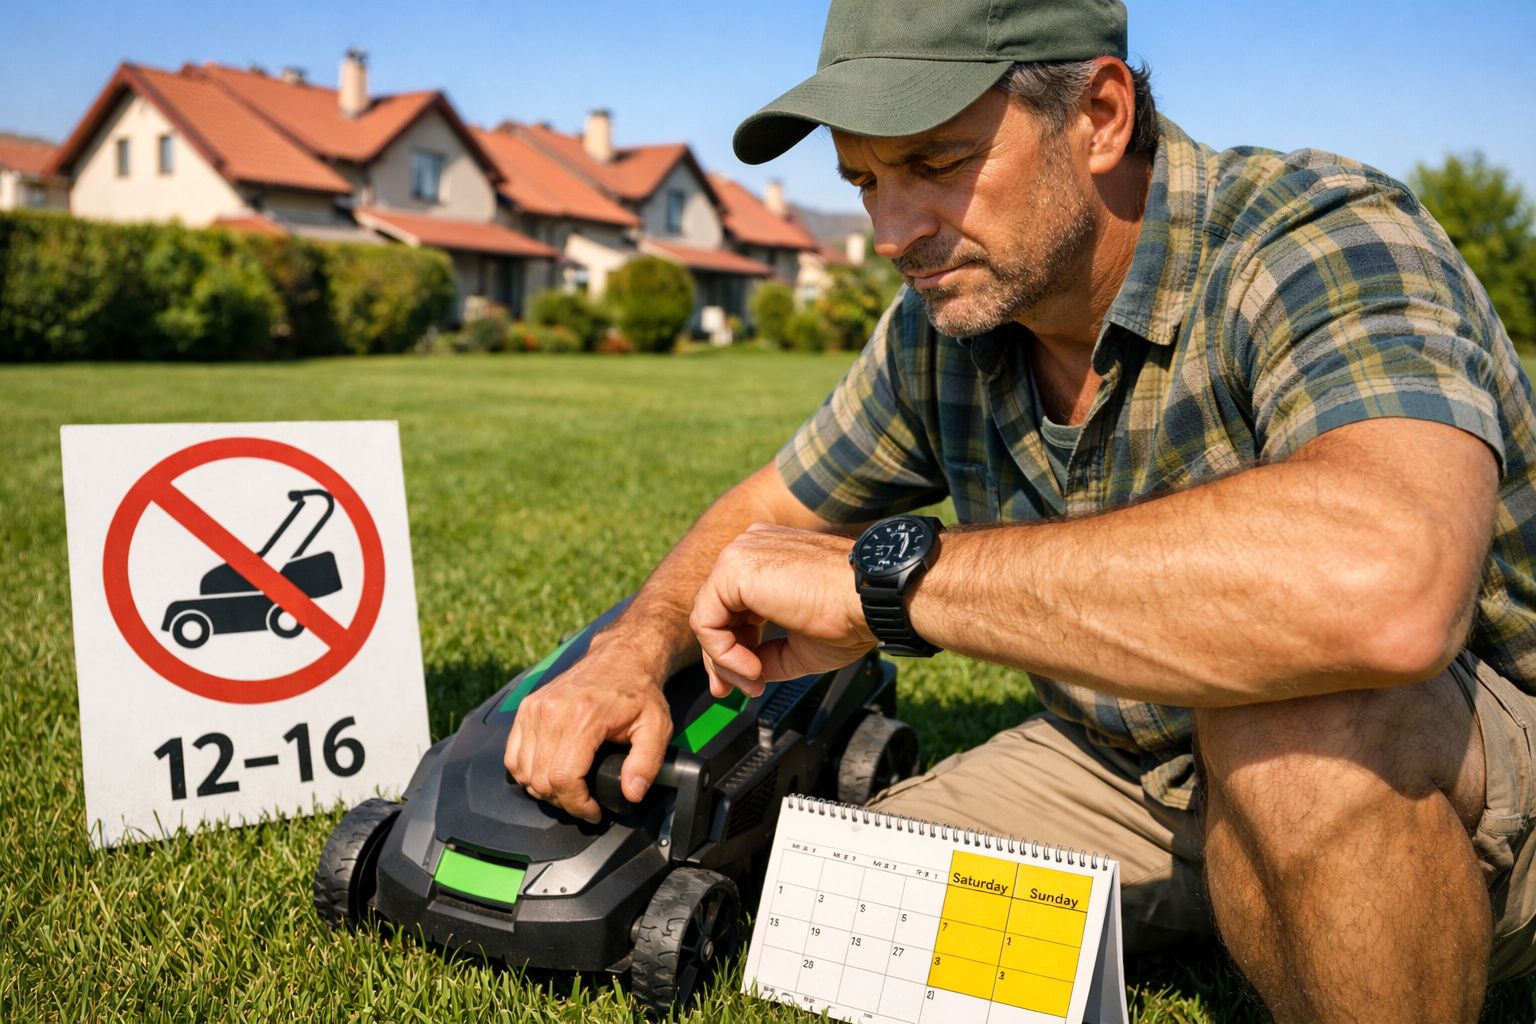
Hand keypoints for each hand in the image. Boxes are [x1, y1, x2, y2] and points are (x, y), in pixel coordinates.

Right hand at [502, 633, 673, 822]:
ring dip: (543, 789)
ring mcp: (534, 708)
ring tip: (569, 789)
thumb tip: (631, 793)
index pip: (563, 778)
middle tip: (584, 801)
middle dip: (563, 801)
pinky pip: (512, 755)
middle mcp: (551, 711)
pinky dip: (526, 772)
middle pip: (540, 780)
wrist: (621, 656)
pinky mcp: (526, 708)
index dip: (577, 805)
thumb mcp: (657, 727)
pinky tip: (549, 773)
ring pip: (522, 771)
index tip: (594, 811)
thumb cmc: (638, 692)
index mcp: (583, 716)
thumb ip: (646, 762)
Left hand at [690, 523, 875, 697]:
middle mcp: (751, 549)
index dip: (733, 647)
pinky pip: (706, 622)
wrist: (873, 598)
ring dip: (726, 661)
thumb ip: (768, 653)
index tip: (748, 678)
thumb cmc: (853, 613)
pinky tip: (752, 667)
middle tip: (738, 689)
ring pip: (708, 619)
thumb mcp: (800, 643)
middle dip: (722, 658)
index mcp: (768, 558)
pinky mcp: (733, 569)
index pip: (732, 605)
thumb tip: (748, 673)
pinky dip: (723, 653)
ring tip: (756, 680)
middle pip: (715, 612)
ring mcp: (740, 555)